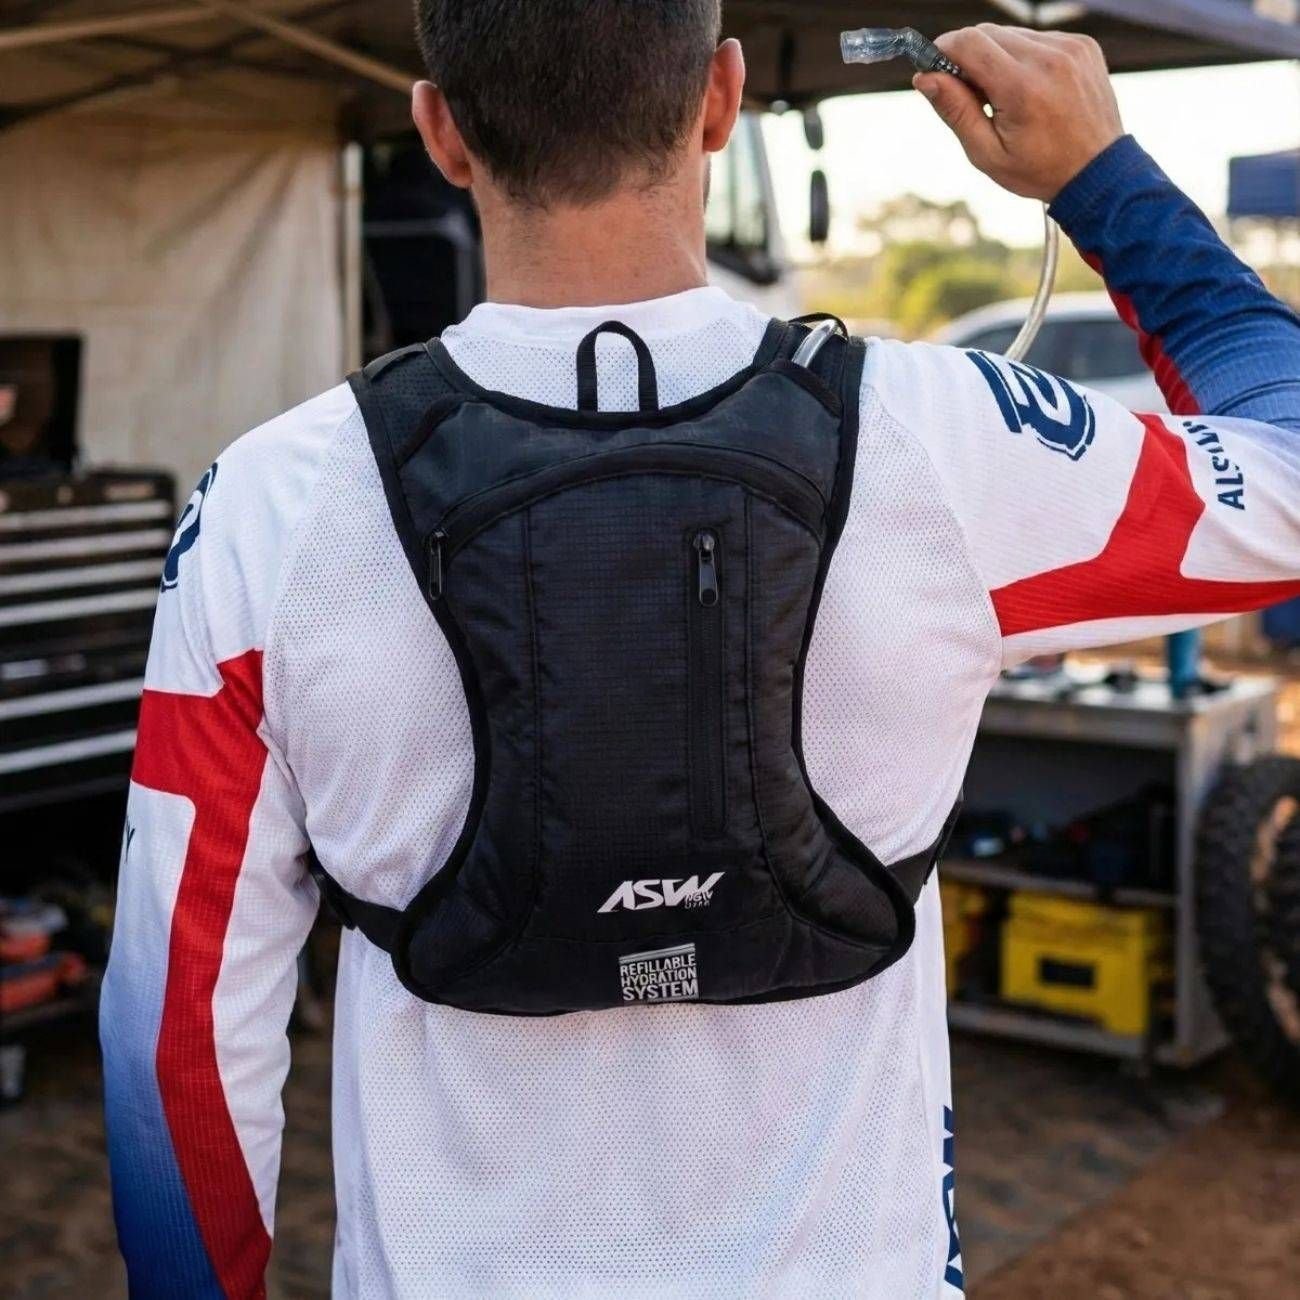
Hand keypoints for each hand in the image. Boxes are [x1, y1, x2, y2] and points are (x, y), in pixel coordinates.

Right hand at [914, 24, 1123, 202]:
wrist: (1097, 171)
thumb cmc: (1039, 170)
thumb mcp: (987, 153)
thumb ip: (956, 111)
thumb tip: (925, 78)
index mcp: (1023, 87)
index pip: (969, 42)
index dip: (944, 50)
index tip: (934, 68)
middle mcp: (1049, 58)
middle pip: (987, 33)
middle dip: (968, 57)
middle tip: (971, 93)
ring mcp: (1071, 47)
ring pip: (1011, 34)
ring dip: (997, 58)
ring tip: (1005, 97)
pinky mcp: (1083, 45)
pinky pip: (1038, 38)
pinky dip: (1024, 57)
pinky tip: (1030, 89)